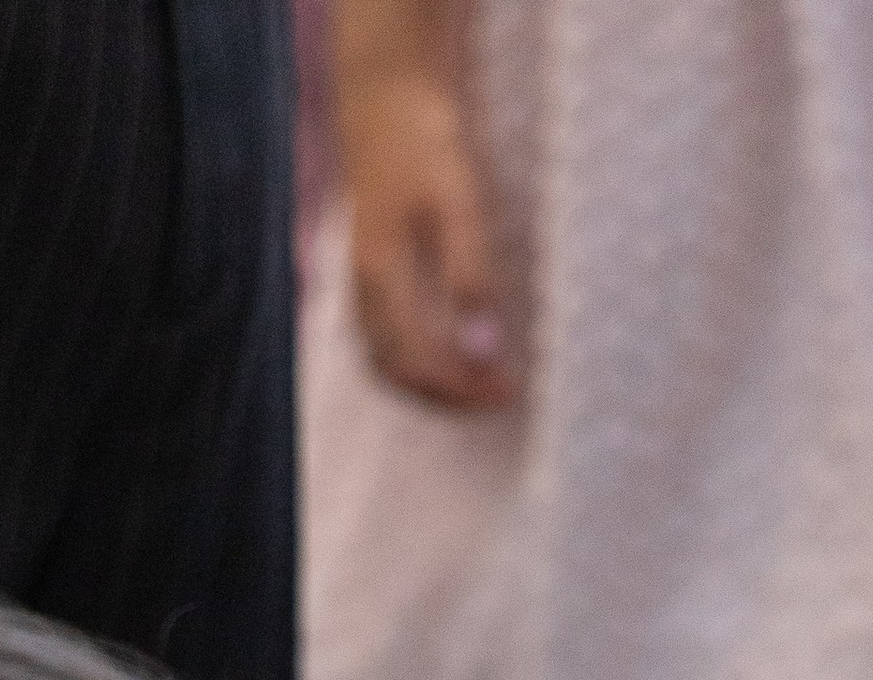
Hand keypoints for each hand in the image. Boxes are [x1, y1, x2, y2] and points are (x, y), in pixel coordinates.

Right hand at [335, 53, 513, 406]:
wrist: (389, 89)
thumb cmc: (427, 138)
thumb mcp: (460, 204)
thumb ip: (470, 279)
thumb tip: (487, 353)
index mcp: (381, 274)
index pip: (418, 362)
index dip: (463, 389)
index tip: (509, 390)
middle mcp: (364, 284)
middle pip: (398, 371)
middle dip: (448, 397)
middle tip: (500, 397)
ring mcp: (363, 277)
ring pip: (387, 357)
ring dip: (433, 383)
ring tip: (480, 385)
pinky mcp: (372, 266)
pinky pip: (386, 334)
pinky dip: (420, 358)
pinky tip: (454, 354)